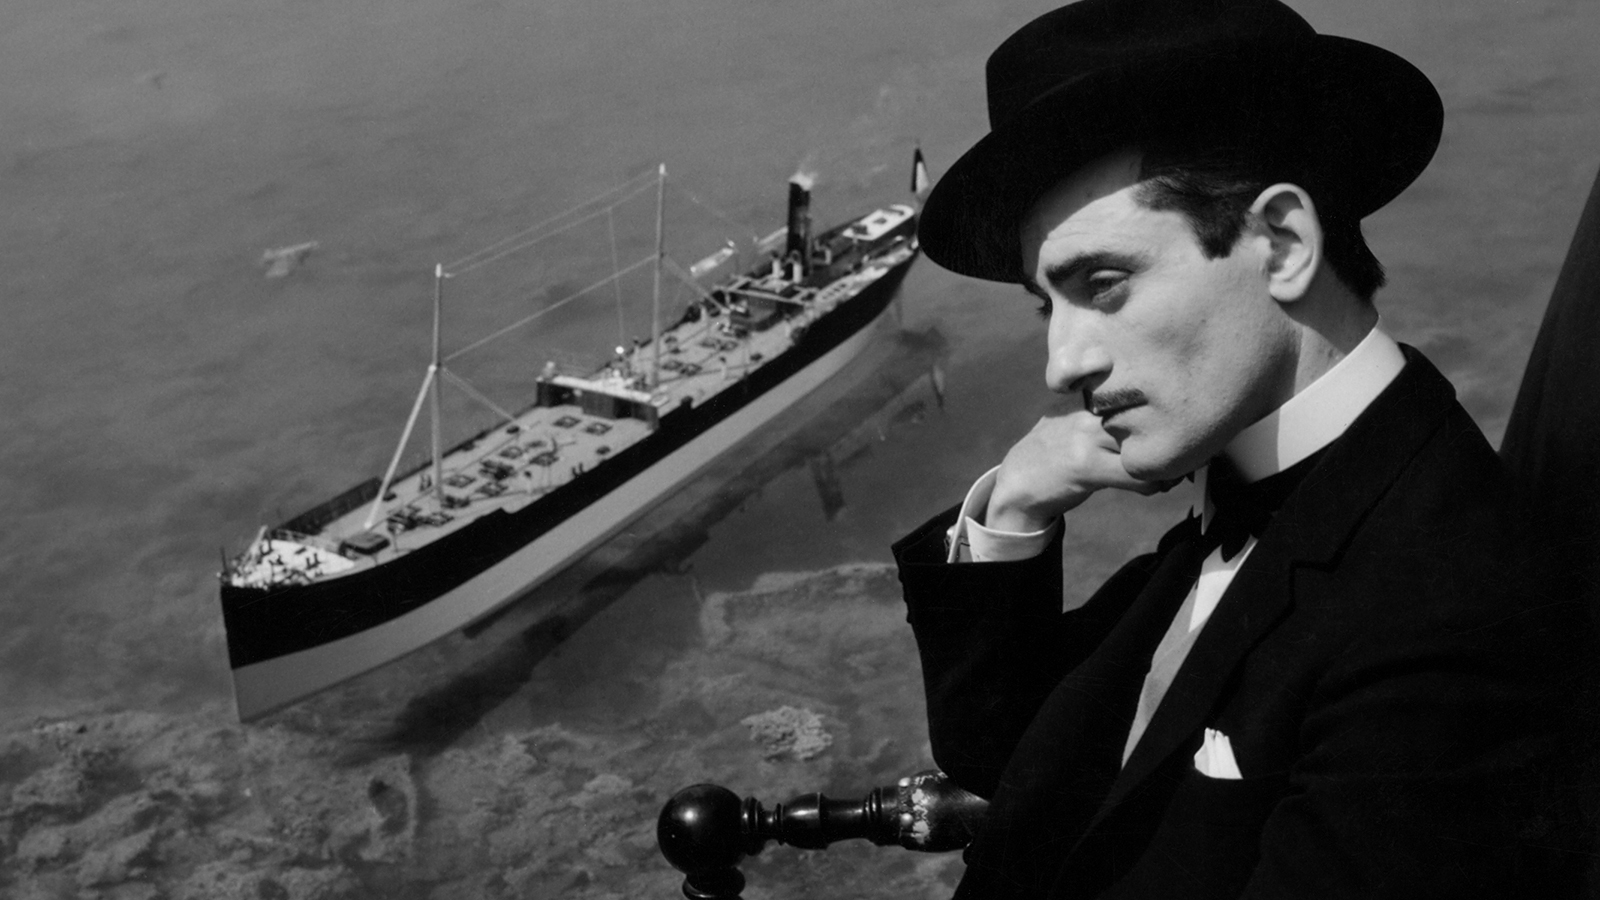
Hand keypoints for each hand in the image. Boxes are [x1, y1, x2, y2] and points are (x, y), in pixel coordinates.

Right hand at [985, 405, 1174, 532]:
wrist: (1020, 480)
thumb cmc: (1060, 449)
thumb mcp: (1082, 417)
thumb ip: (1114, 411)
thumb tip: (1168, 414)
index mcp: (1091, 393)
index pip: (1143, 392)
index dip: (1167, 414)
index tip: (1181, 428)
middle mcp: (1088, 408)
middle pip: (1150, 416)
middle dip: (1174, 438)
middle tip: (1186, 455)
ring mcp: (1085, 436)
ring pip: (1146, 446)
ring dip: (1167, 465)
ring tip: (1171, 474)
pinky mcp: (1085, 466)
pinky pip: (1136, 475)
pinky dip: (1152, 485)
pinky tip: (1150, 487)